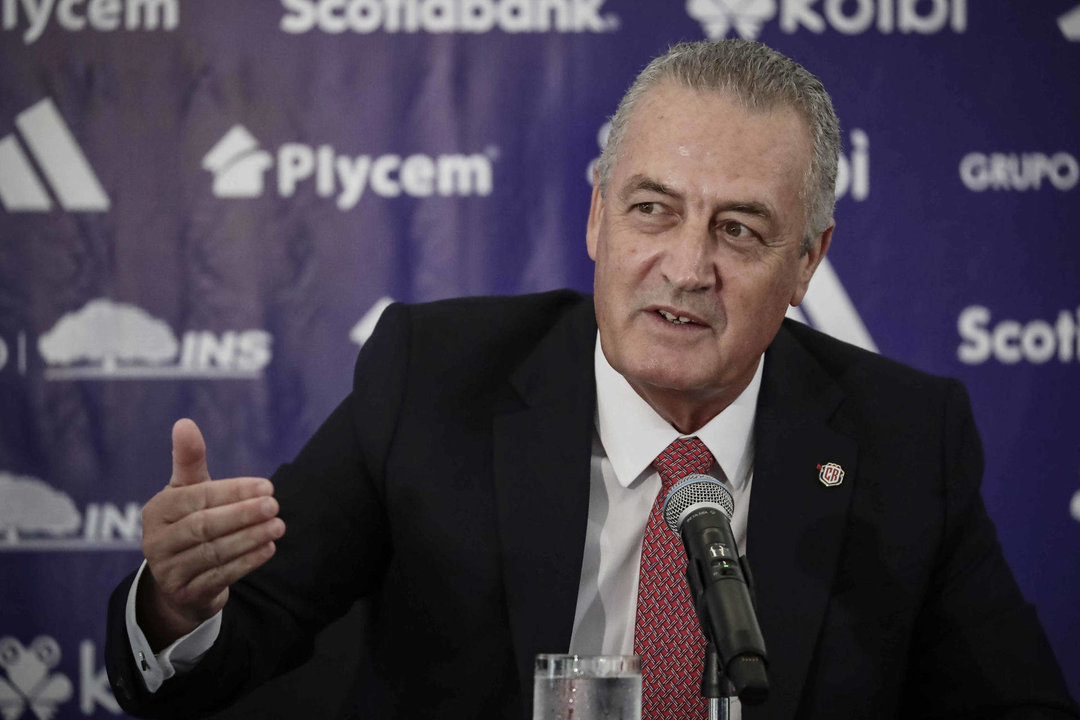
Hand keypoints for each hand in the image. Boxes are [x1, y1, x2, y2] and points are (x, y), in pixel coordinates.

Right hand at [136, 419, 285, 650]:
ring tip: (278, 526)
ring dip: (250, 539)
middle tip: (275, 506)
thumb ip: (189, 460)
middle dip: (243, 515)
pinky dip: (247, 562)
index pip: (197, 498)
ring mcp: (169, 571)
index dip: (233, 491)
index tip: (267, 486)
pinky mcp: (186, 594)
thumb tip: (184, 422)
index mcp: (157, 510)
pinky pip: (220, 576)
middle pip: (204, 526)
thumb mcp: (187, 492)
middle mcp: (156, 542)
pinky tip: (269, 548)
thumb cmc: (188, 523)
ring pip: (214, 552)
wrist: (179, 581)